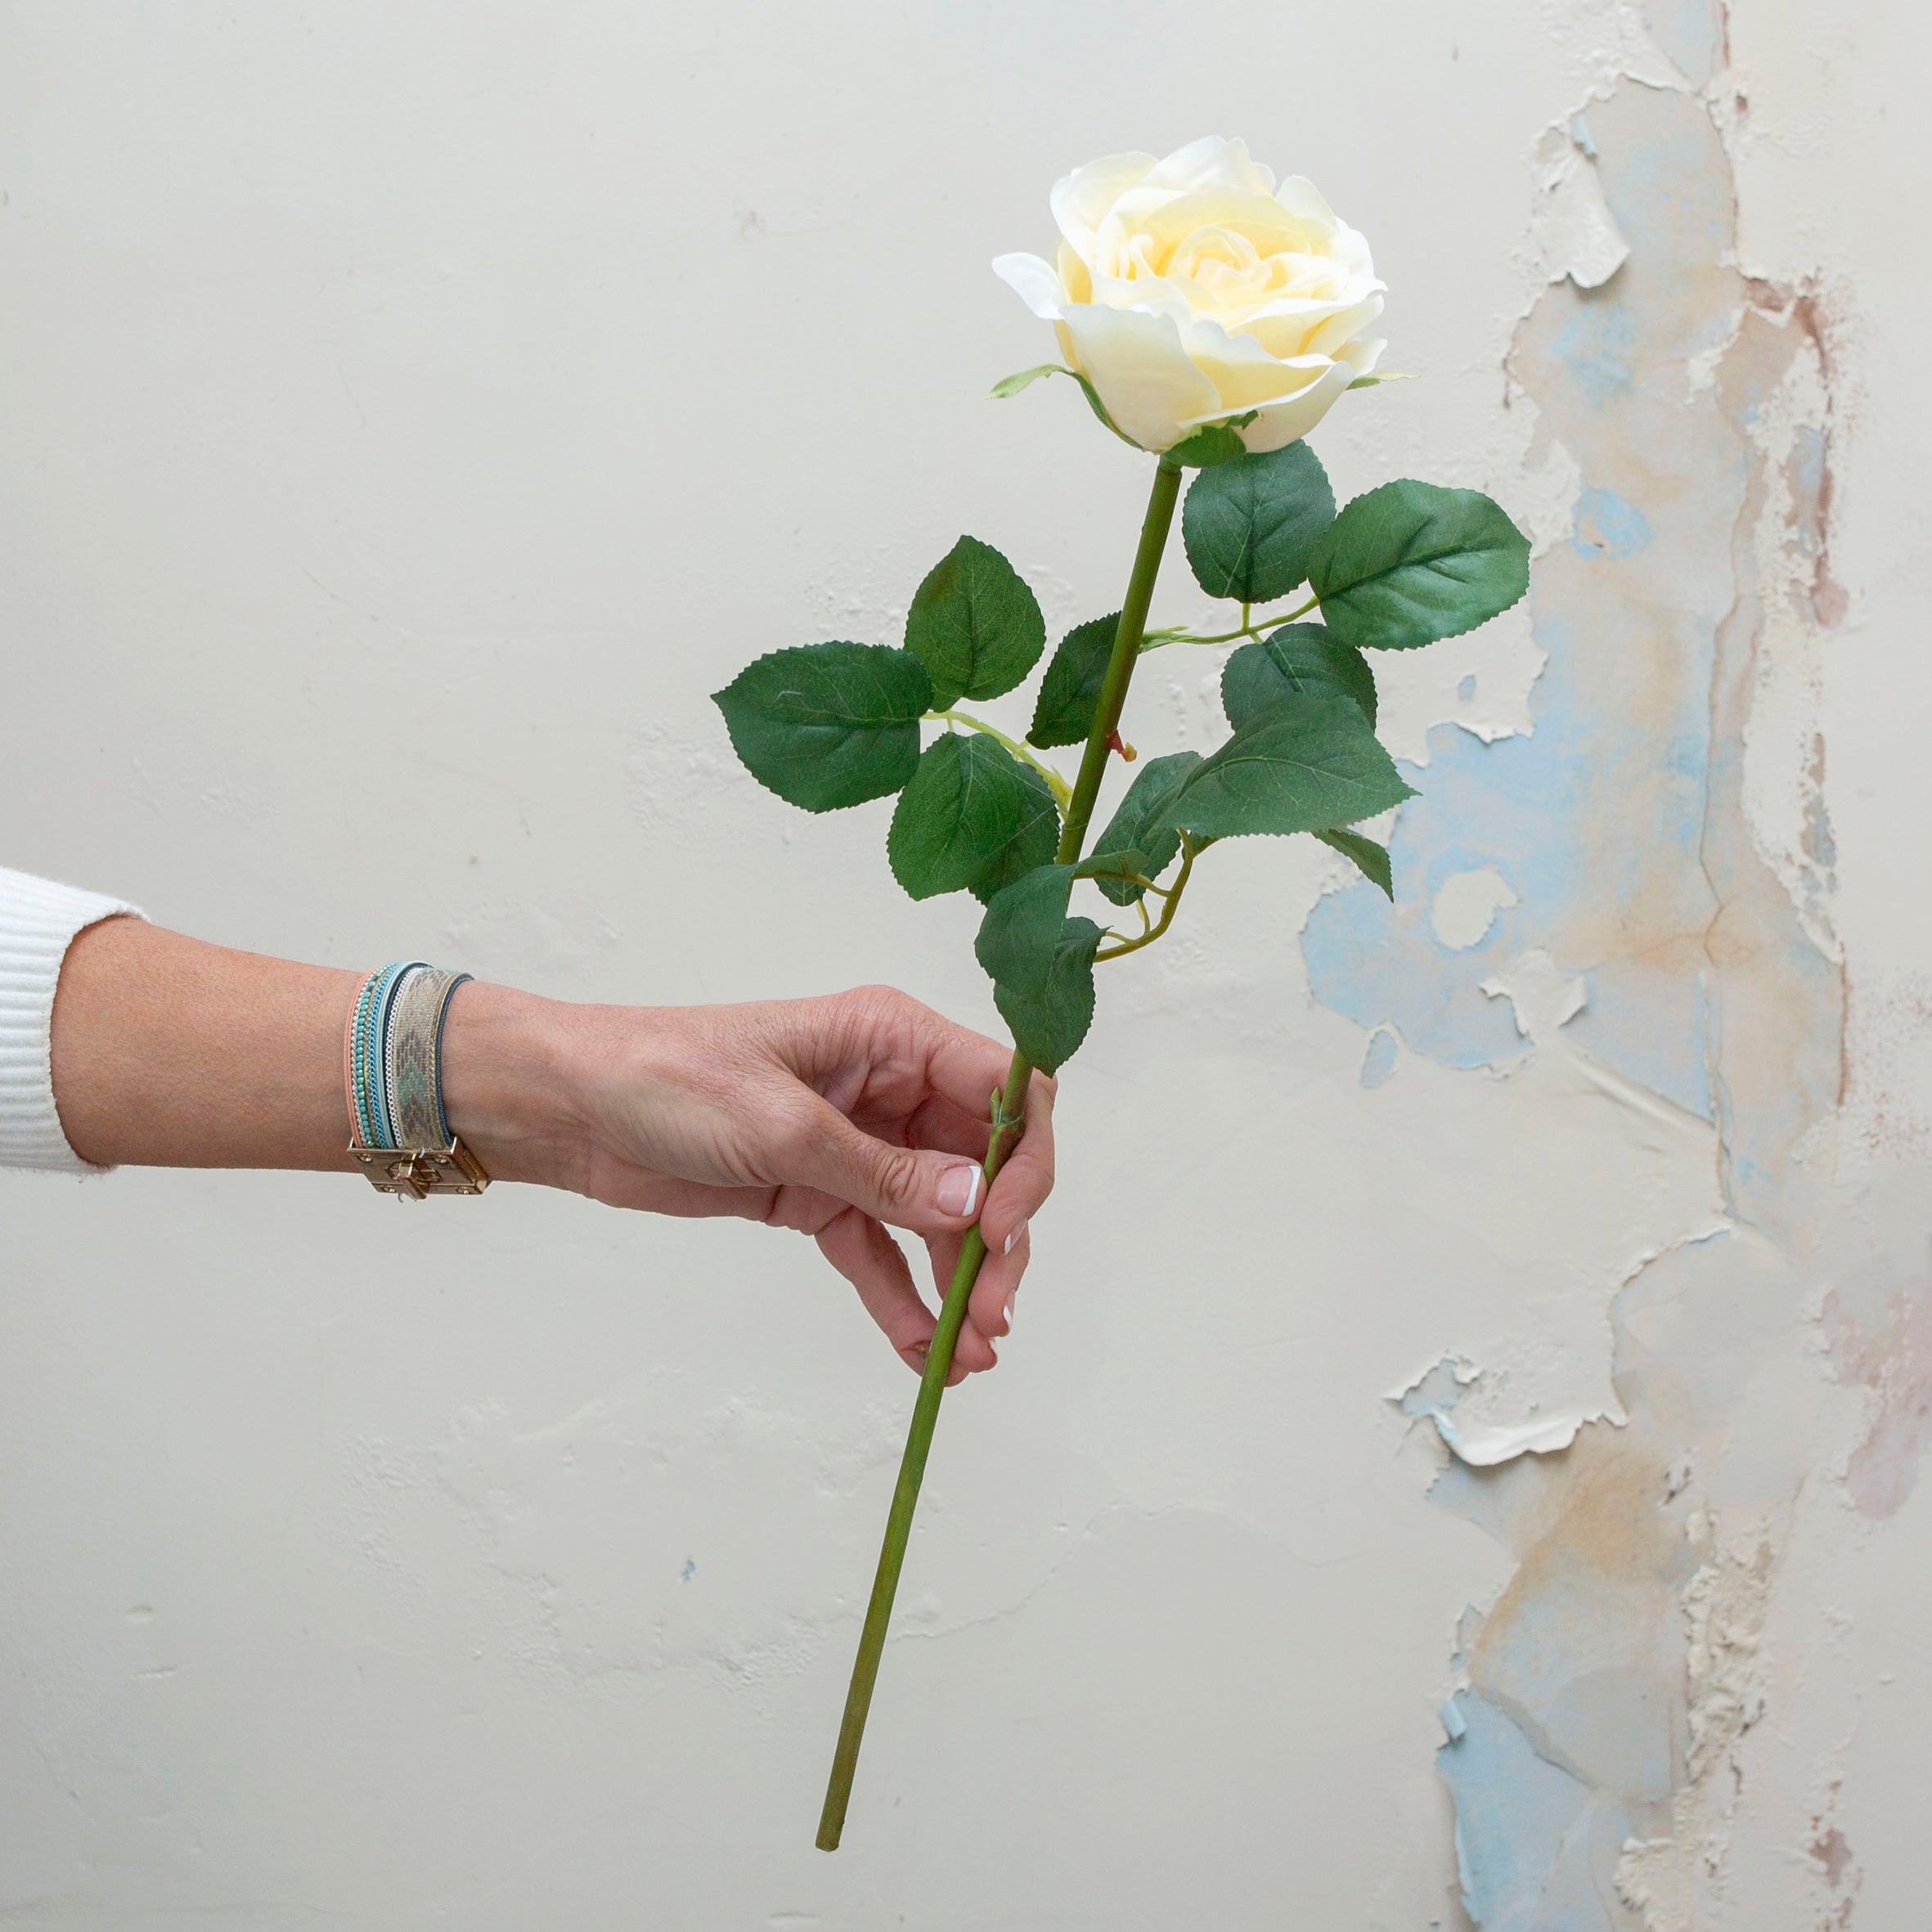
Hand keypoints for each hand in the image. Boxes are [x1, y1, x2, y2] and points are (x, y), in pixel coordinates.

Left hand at [444, 983, 1055, 1381]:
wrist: (574, 1110)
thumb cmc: (667, 1077)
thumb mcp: (780, 1123)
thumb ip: (882, 1172)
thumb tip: (973, 1206)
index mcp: (893, 1038)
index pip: (1002, 1091)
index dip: (1021, 1161)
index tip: (1002, 1228)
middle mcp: (890, 1089)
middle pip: (982, 1166)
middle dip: (998, 1242)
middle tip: (994, 1314)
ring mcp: (857, 1146)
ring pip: (938, 1220)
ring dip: (959, 1284)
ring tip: (969, 1356)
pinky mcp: (820, 1195)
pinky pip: (881, 1252)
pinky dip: (903, 1301)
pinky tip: (923, 1354)